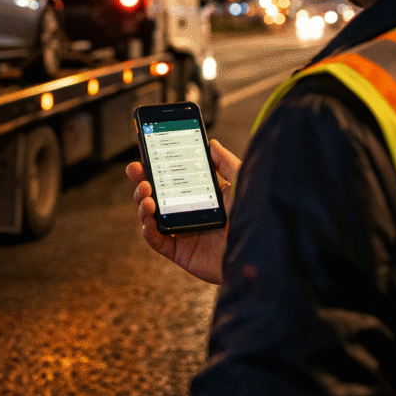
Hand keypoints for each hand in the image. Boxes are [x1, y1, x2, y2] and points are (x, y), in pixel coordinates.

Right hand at [128, 138, 240, 284]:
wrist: (259, 251)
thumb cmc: (253, 218)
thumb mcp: (240, 183)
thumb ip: (226, 163)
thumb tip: (211, 143)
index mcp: (199, 194)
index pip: (173, 177)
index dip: (156, 164)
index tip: (144, 149)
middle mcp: (188, 212)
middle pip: (156, 194)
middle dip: (141, 180)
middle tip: (136, 170)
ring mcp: (183, 232)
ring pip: (151, 215)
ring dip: (142, 202)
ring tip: (146, 195)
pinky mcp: (181, 253)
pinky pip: (157, 241)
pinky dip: (147, 230)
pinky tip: (149, 220)